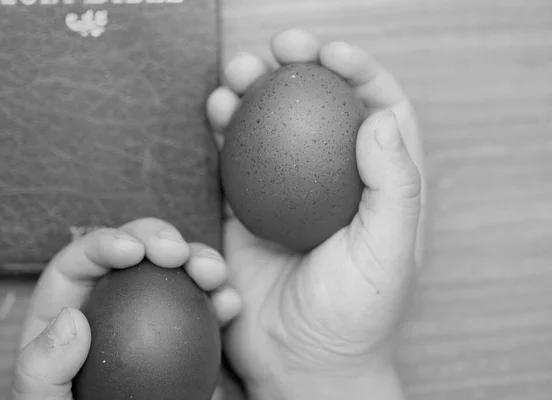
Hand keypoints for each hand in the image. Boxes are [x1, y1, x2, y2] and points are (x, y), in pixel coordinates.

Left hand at [10, 218, 241, 399]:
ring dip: (199, 259)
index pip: (81, 262)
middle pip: (133, 254)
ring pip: (175, 272)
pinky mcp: (185, 337)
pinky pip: (205, 309)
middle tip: (177, 252)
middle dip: (157, 236)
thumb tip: (72, 319)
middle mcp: (113, 305)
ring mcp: (153, 318)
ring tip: (212, 271)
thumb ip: (41, 370)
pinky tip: (230, 303)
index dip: (105, 243)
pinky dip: (221, 299)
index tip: (133, 251)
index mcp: (69, 311)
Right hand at [207, 29, 425, 398]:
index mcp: (378, 184)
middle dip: (301, 65)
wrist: (301, 361)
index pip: (377, 110)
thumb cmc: (354, 315)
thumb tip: (378, 118)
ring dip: (254, 89)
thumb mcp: (388, 254)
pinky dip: (225, 129)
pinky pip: (235, 158)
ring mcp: (288, 192)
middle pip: (319, 107)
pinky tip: (218, 110)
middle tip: (280, 45)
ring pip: (271, 125)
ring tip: (237, 71)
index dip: (359, 72)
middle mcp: (333, 180)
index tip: (331, 53)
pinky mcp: (248, 208)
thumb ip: (395, 187)